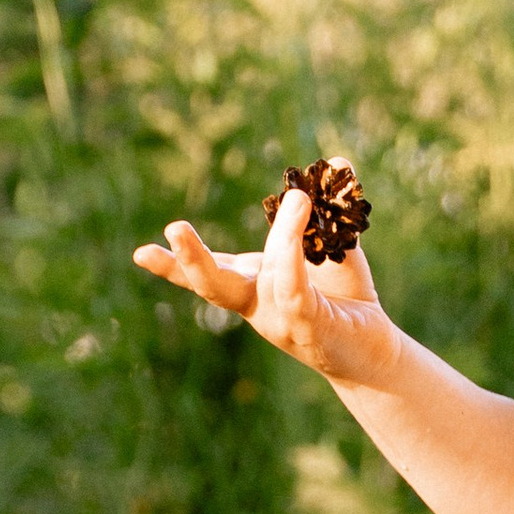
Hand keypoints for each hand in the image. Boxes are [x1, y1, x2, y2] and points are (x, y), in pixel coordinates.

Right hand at [134, 188, 399, 390]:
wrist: (375, 353)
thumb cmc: (347, 300)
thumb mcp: (336, 246)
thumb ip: (330, 208)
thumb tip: (342, 161)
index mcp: (252, 285)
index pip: (207, 272)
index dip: (173, 264)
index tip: (138, 254)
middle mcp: (257, 305)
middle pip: (214, 285)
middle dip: (190, 260)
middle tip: (172, 230)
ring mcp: (280, 319)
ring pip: (265, 279)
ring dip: (279, 238)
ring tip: (295, 198)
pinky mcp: (308, 327)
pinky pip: (294, 290)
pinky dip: (292, 261)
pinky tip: (297, 242)